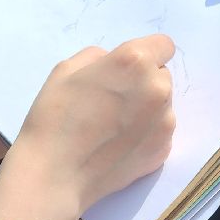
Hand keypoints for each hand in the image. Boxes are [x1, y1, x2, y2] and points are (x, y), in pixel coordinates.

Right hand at [7, 34, 177, 217]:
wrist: (56, 173)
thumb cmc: (55, 116)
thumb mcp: (66, 69)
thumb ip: (99, 58)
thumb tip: (114, 66)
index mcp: (135, 62)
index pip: (164, 45)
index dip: (146, 53)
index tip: (128, 69)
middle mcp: (157, 88)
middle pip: (162, 75)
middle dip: (143, 82)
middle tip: (114, 99)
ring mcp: (165, 122)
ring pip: (163, 104)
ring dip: (146, 108)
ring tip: (114, 125)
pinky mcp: (164, 149)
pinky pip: (159, 130)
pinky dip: (146, 133)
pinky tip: (119, 144)